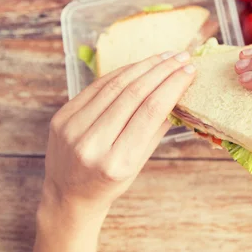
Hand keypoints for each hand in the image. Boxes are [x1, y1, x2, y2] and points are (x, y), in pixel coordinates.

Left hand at [35, 51, 195, 251]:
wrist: (68, 195)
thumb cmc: (110, 181)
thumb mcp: (138, 163)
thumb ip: (156, 128)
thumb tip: (179, 90)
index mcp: (118, 161)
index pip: (151, 111)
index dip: (173, 85)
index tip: (190, 70)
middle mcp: (93, 143)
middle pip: (134, 94)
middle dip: (162, 71)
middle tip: (181, 57)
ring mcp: (73, 128)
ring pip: (115, 85)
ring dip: (144, 66)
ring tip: (164, 56)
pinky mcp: (62, 116)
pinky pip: (97, 87)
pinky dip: (121, 72)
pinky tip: (139, 65)